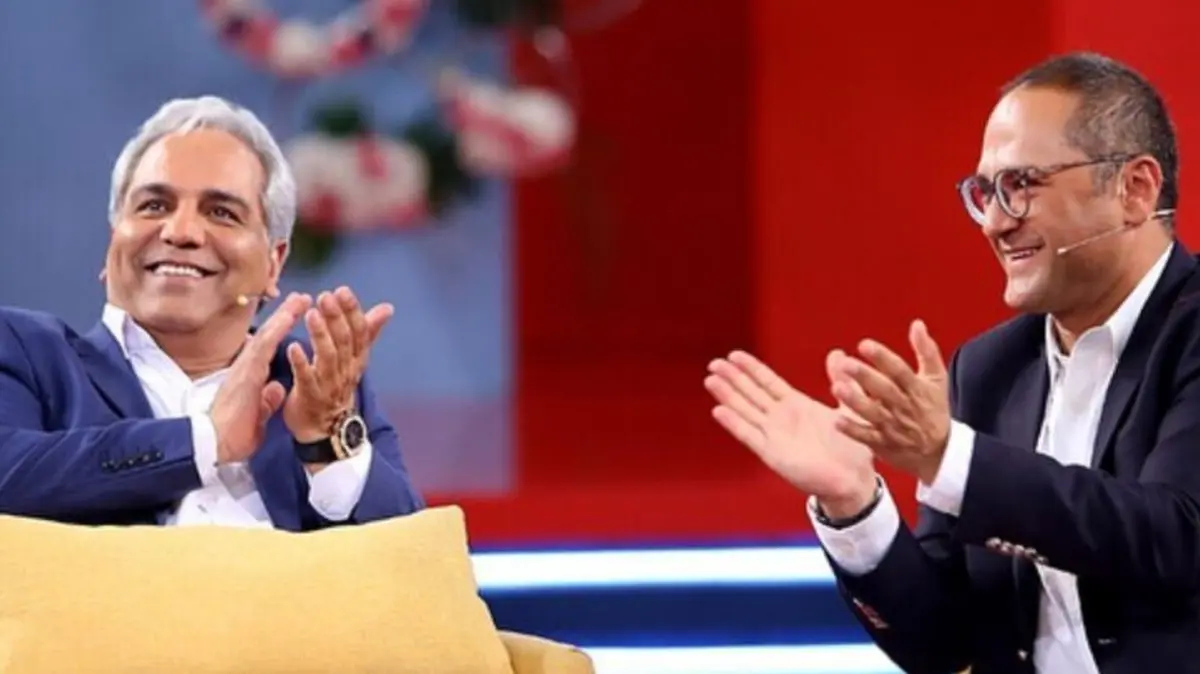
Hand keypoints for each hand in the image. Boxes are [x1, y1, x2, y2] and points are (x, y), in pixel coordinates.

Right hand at [210, 293, 312, 463]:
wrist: (214, 444)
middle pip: (268, 336)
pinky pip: (264, 346)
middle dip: (285, 316)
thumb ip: (266, 400)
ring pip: (267, 335)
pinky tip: (289, 316)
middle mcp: (247, 367)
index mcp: (251, 377)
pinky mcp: (246, 373)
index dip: (281, 332)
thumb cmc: (233, 434)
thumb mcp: (257, 416)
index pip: (268, 349)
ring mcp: (245, 368)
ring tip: (300, 299)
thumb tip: (277, 389)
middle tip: (301, 298)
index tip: (294, 316)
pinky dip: (277, 329)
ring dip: (284, 316)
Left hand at [282, 286, 392, 442]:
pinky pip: (307, 378)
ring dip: (321, 335)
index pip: (360, 332)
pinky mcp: (311, 397)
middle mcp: (346, 370)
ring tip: (311, 314)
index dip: (353, 311)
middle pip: (345, 341)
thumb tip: (388, 308)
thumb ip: (368, 331)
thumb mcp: (355, 357)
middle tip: (326, 296)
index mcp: (357, 359)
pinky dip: (301, 362)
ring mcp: (329, 384)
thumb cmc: (337, 384)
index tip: (342, 290)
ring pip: (328, 357)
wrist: (326, 428)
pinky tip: (293, 346)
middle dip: (336, 317)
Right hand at [704, 350, 876, 509]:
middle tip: (714, 363)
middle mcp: (781, 418)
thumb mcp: (849, 406)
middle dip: (733, 378)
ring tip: (710, 380)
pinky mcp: (772, 454)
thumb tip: (837, 353)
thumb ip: (840, 380)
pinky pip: (749, 436)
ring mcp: (774, 435)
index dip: (751, 368)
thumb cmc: (852, 448)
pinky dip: (734, 423)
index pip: (768, 382)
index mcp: (797, 405)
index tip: (734, 355)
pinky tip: (718, 411)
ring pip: (745, 410)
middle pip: (751, 393)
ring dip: (728, 396)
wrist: (854, 480)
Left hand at [828, 319, 951, 483]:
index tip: (864, 345)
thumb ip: (926, 351)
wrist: (941, 451)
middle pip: (884, 390)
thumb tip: (917, 324)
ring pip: (873, 413)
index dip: (882, 357)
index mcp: (917, 388)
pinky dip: (853, 431)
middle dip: (865, 376)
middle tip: (846, 363)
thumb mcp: (936, 379)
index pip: (899, 370)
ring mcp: (893, 426)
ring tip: (837, 387)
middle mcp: (904, 406)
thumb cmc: (934, 409)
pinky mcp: (884, 444)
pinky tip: (836, 421)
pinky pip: (867, 437)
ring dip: (855, 401)